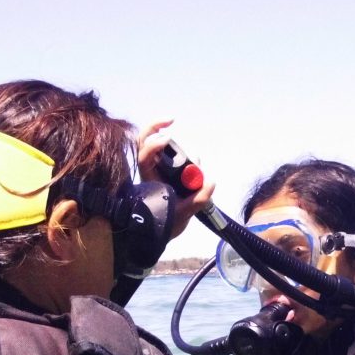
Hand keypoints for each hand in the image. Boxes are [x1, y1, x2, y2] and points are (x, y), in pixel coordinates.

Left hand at [137, 119, 214, 239]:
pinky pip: (166, 154)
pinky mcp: (164, 171)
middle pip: (143, 141)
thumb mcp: (184, 214)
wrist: (159, 234)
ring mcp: (155, 169)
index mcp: (148, 178)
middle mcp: (148, 170)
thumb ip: (198, 199)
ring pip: (155, 146)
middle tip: (171, 120)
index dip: (152, 144)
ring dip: (169, 140)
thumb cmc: (165, 224)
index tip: (167, 138)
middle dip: (155, 128)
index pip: (144, 155)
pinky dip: (175, 149)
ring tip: (192, 158)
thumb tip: (211, 182)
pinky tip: (191, 159)